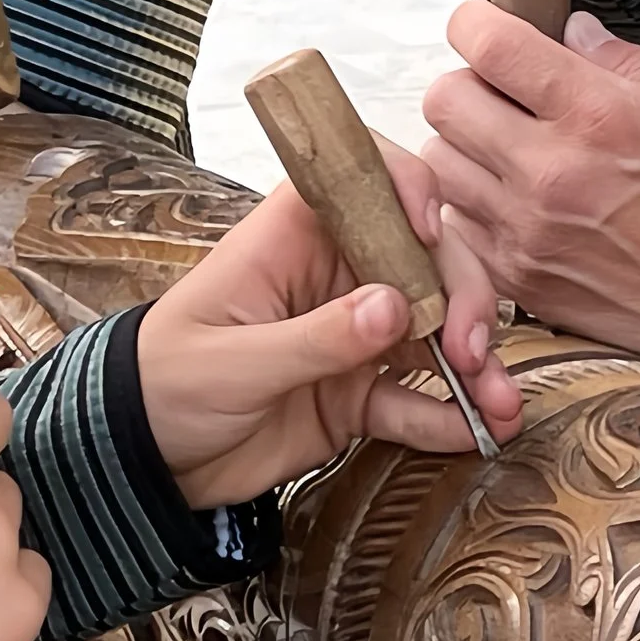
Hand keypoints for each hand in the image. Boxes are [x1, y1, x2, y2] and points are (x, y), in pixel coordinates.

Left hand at [135, 141, 520, 508]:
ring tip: (498, 404)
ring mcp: (353, 334)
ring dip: (474, 363)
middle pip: (424, 257)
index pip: (363, 177)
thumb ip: (314, 338)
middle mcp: (334, 274)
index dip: (407, 186)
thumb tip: (393, 308)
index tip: (432, 226)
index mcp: (293, 235)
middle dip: (462, 296)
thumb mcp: (231, 362)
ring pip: (435, 329)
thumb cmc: (160, 385)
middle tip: (471, 348)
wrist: (141, 463)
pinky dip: (447, 415)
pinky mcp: (358, 392)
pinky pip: (415, 397)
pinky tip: (473, 434)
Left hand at [420, 1, 639, 422]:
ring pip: (440, 163)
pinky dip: (475, 205)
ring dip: (467, 145)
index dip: (478, 22)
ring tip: (513, 148)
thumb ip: (631, 60)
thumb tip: (575, 32)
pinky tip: (520, 200)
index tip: (491, 25)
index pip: (488, 43)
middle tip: (507, 90)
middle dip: (470, 80)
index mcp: (599, 116)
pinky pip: (458, 225)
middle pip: (444, 99)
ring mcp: (529, 234)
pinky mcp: (523, 281)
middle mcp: (551, 174)